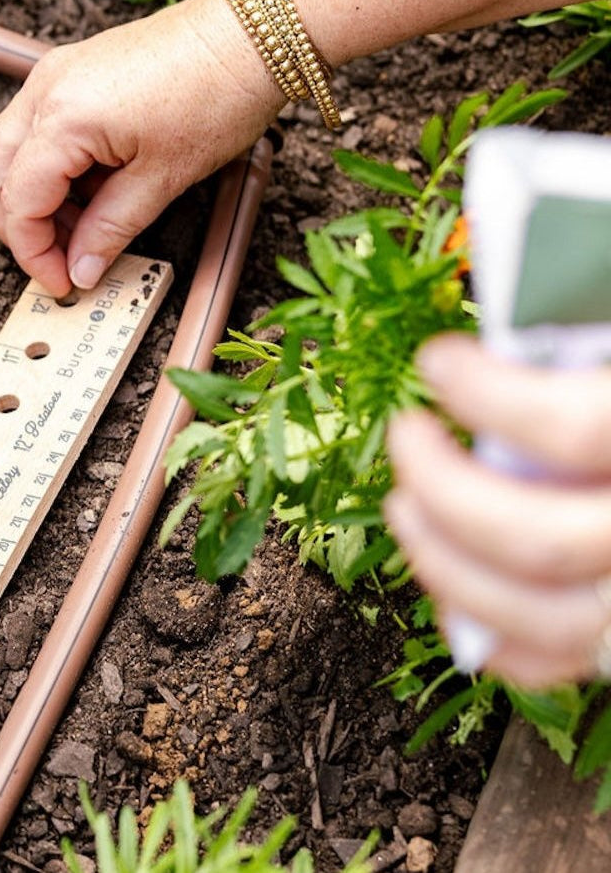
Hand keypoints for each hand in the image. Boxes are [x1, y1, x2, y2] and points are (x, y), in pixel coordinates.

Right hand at [0, 0, 282, 294]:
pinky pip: (37, 129)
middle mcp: (47, 90)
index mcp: (65, 117)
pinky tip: (90, 191)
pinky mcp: (72, 73)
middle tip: (58, 261)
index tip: (61, 281)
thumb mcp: (163, 179)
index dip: (33, 251)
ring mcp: (56, 76)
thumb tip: (81, 269)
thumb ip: (110, 229)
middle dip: (19, 227)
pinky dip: (50, 169)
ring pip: (9, 151)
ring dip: (32, 199)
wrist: (250, 36)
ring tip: (81, 229)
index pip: (20, 201)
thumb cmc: (218, 91)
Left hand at [385, 333, 610, 687]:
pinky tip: (450, 577)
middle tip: (410, 434)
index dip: (489, 394)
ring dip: (445, 564)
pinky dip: (487, 630)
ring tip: (406, 506)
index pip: (576, 430)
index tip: (440, 362)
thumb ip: (593, 340)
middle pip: (539, 542)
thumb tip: (513, 336)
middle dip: (443, 488)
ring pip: (542, 618)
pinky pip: (555, 661)